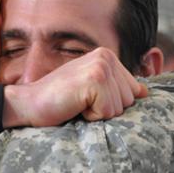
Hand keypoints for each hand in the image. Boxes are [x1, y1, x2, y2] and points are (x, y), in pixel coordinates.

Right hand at [3, 48, 147, 126]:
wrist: (29, 104)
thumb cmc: (60, 100)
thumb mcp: (93, 91)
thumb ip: (117, 88)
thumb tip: (144, 91)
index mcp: (107, 56)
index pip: (133, 90)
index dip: (111, 103)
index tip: (87, 98)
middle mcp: (106, 56)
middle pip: (129, 99)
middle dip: (107, 108)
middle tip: (81, 102)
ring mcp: (101, 67)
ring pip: (120, 107)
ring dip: (98, 113)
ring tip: (77, 103)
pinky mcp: (95, 80)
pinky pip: (108, 112)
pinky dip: (91, 116)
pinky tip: (75, 106)